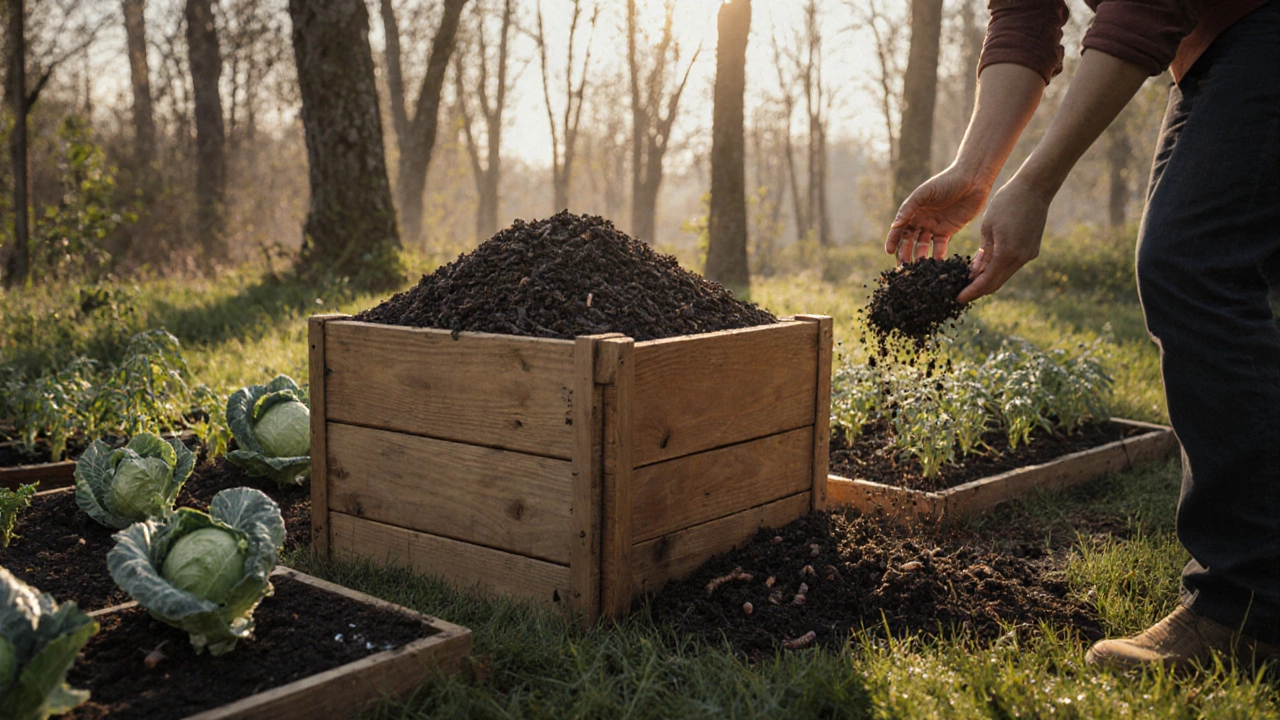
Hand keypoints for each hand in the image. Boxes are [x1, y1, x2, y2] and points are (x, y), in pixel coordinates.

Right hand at [885, 166, 991, 263]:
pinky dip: (938, 255)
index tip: (889, 252)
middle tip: (904, 266)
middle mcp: (921, 220)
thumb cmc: (946, 181)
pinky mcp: (948, 231)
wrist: (972, 179)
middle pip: (909, 241)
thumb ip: (909, 208)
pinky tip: (937, 263)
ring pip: (923, 246)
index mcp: (912, 210)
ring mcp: (934, 227)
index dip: (892, 240)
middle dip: (905, 253)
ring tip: (920, 267)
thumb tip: (895, 226)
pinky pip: (940, 246)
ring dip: (920, 257)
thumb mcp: (924, 192)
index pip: (899, 229)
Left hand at [957, 176, 1049, 303]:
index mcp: (1007, 253)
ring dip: (988, 280)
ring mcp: (1028, 255)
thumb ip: (983, 253)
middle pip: (996, 283)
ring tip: (969, 283)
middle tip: (961, 295)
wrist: (1034, 189)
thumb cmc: (1006, 203)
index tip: (958, 300)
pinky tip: (985, 268)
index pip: (986, 281)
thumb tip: (974, 273)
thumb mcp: (988, 227)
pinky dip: (998, 269)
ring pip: (1004, 275)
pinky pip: (1012, 265)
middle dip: (978, 291)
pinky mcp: (1032, 250)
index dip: (971, 292)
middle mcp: (1020, 258)